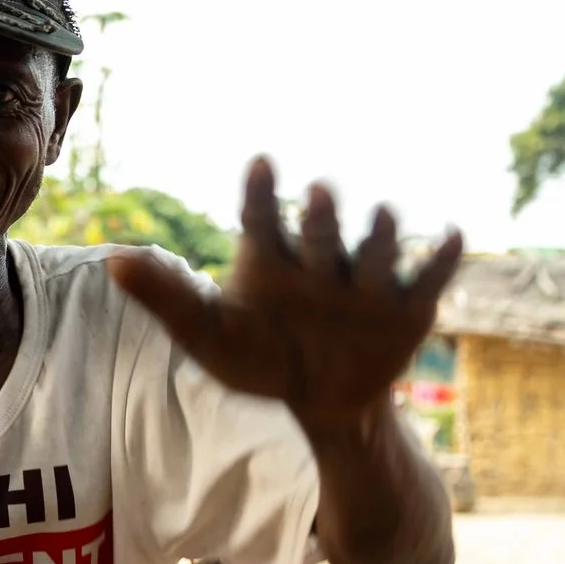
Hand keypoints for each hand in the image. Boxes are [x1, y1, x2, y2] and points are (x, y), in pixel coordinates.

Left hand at [111, 157, 461, 433]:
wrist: (322, 401)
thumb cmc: (261, 358)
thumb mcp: (208, 336)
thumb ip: (166, 298)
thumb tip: (112, 262)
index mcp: (272, 257)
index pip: (262, 218)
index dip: (261, 193)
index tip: (260, 162)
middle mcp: (322, 259)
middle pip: (321, 234)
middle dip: (323, 216)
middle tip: (320, 192)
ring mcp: (366, 281)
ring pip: (375, 251)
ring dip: (381, 233)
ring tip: (382, 216)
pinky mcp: (408, 306)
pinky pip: (428, 278)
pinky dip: (441, 257)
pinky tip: (452, 235)